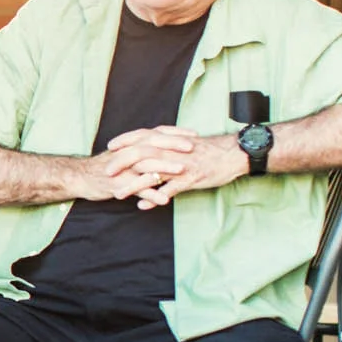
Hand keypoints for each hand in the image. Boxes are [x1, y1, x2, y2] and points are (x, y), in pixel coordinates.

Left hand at [102, 125, 248, 208]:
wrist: (234, 153)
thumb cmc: (209, 150)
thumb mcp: (186, 142)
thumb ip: (169, 144)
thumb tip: (153, 147)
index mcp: (171, 140)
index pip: (143, 136)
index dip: (125, 140)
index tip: (110, 146)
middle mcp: (173, 151)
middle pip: (141, 154)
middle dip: (122, 163)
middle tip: (108, 172)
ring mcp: (181, 165)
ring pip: (152, 174)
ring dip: (133, 185)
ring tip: (118, 194)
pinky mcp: (190, 179)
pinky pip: (169, 190)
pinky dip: (155, 198)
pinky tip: (143, 205)